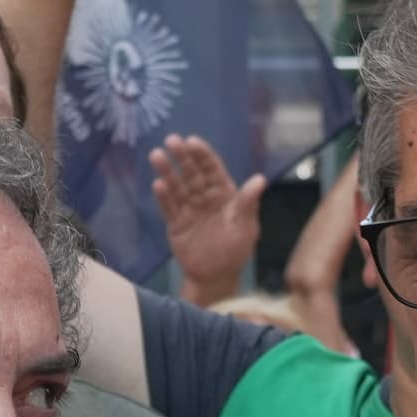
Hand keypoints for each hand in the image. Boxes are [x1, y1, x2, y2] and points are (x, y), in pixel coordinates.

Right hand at [151, 134, 264, 306]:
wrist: (216, 276)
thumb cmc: (235, 250)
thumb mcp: (246, 227)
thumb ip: (248, 203)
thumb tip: (260, 179)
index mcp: (224, 194)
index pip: (212, 169)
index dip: (203, 155)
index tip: (192, 141)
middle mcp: (204, 197)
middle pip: (192, 173)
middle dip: (182, 157)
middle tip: (171, 140)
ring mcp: (188, 209)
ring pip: (177, 186)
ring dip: (167, 171)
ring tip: (156, 156)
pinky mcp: (175, 223)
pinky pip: (169, 207)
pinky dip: (163, 196)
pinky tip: (157, 184)